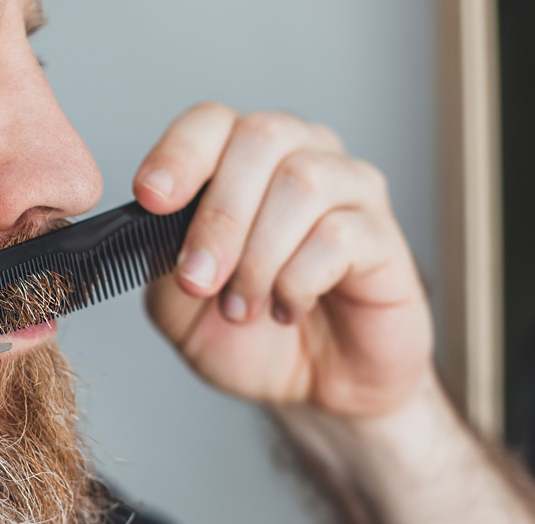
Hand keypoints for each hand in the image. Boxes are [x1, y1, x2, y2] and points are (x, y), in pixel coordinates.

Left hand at [137, 104, 432, 419]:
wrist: (311, 390)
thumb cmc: (249, 337)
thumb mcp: (177, 304)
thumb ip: (160, 257)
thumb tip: (149, 222)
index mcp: (242, 161)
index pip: (211, 122)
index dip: (179, 153)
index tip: (152, 199)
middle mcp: (301, 156)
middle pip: (261, 138)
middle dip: (219, 215)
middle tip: (198, 280)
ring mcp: (351, 191)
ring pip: (303, 182)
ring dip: (258, 256)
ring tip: (241, 306)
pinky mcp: (384, 236)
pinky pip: (340, 234)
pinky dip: (298, 280)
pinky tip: (286, 309)